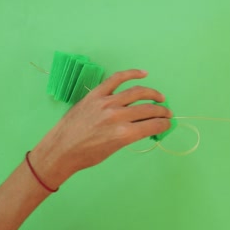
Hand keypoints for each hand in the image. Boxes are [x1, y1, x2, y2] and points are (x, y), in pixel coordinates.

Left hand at [29, 70, 171, 189]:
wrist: (61, 150)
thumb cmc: (88, 155)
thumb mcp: (115, 149)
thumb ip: (132, 135)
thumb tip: (147, 126)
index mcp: (124, 134)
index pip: (153, 124)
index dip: (164, 124)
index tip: (168, 123)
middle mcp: (118, 116)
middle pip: (148, 109)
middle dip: (162, 111)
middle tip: (167, 112)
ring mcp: (106, 102)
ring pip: (137, 92)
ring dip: (152, 94)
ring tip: (159, 97)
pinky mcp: (96, 94)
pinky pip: (117, 79)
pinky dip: (131, 74)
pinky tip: (143, 74)